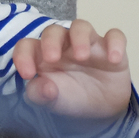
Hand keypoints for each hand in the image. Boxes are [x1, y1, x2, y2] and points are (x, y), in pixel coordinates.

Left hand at [12, 20, 130, 118]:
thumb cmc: (69, 98)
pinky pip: (115, 36)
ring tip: (81, 56)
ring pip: (81, 26)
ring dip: (80, 38)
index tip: (27, 74)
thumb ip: (40, 94)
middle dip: (50, 41)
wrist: (99, 111)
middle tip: (52, 58)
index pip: (27, 45)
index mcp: (42, 55)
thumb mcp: (52, 101)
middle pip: (54, 31)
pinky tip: (113, 59)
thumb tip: (42, 87)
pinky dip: (115, 43)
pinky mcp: (110, 50)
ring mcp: (87, 45)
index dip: (23, 55)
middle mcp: (63, 45)